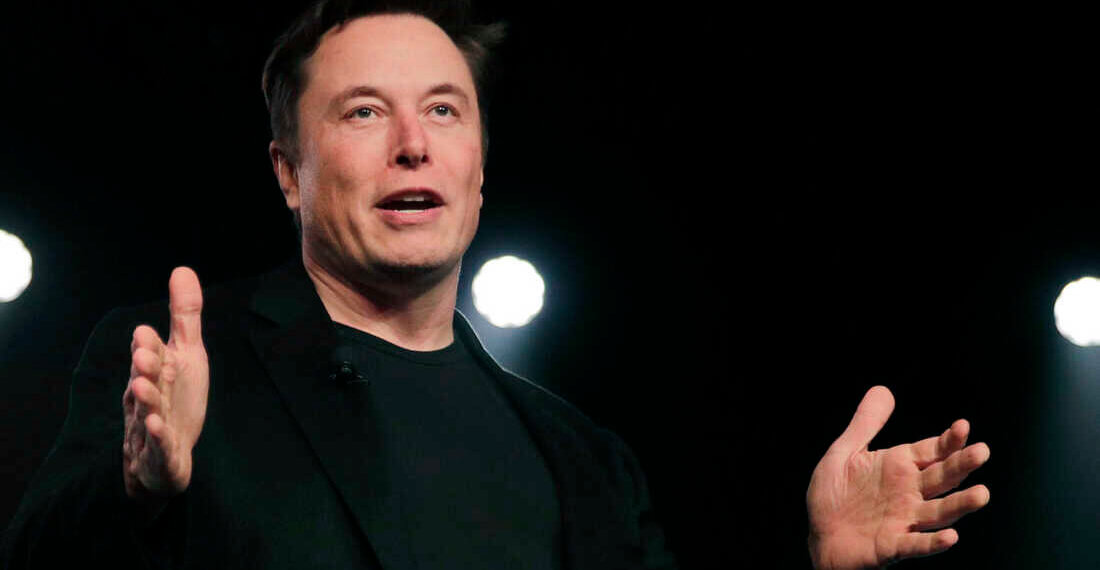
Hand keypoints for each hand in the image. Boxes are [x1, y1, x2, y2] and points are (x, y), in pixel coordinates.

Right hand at [122, 267, 208, 508]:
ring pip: (147, 411)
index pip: (150, 354)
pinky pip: (159, 446)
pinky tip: (158, 427)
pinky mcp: (162, 453)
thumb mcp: (186, 354)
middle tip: (143, 355)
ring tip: (143, 387)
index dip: (148, 346)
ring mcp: (152, 426)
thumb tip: (182, 268)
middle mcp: (149, 397)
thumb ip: (184, 316)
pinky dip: (158, 437)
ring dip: (146, 400)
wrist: (163, 457)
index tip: (146, 333)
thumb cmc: (176, 399)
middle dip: (143, 367)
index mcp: (154, 372)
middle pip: (144, 379)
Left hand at [806, 386, 990, 568]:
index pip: (932, 451)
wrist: (820, 537)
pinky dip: (933, 542)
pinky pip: (916, 544)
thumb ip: (866, 424)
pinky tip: (950, 537)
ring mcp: (904, 520)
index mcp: (899, 467)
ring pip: (939, 512)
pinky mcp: (892, 546)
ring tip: (981, 494)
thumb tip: (883, 390)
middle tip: (981, 451)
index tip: (962, 425)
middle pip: (942, 478)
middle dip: (962, 465)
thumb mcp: (845, 453)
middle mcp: (908, 493)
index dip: (948, 440)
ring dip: (960, 504)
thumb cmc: (834, 496)